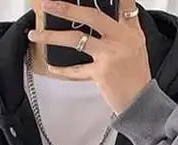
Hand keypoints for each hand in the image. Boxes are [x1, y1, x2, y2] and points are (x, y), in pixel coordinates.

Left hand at [27, 0, 152, 114]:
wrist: (141, 102)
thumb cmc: (136, 78)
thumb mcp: (137, 48)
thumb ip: (124, 29)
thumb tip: (108, 17)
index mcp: (130, 31)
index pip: (122, 5)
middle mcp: (120, 39)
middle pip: (91, 16)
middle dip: (67, 9)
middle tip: (48, 4)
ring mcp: (110, 55)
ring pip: (76, 40)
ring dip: (52, 37)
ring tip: (36, 35)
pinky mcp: (101, 73)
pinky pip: (76, 70)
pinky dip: (62, 69)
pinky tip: (51, 67)